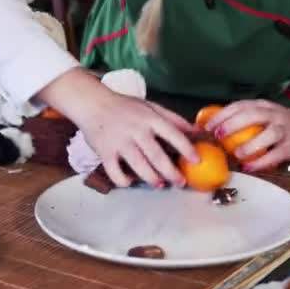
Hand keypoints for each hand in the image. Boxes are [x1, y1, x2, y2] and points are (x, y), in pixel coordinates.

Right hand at [81, 93, 199, 187]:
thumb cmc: (125, 106)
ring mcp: (119, 142)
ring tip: (160, 184)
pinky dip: (124, 181)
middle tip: (181, 182)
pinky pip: (115, 173)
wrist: (92, 103)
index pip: (173, 134)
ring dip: (152, 179)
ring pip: (139, 166)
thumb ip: (172, 118)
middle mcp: (136, 130)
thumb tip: (197, 130)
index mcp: (150, 118)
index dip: (187, 149)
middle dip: (172, 173)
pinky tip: (131, 181)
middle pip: (157, 156)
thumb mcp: (150, 106)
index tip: (197, 160)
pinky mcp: (105, 152)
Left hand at [205, 100, 289, 170]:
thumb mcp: (263, 116)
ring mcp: (285, 130)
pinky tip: (249, 167)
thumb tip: (212, 129)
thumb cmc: (280, 125)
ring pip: (269, 134)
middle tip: (218, 135)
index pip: (240, 105)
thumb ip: (243, 119)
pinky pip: (276, 155)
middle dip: (233, 124)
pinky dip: (261, 162)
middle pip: (253, 115)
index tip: (206, 125)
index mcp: (263, 106)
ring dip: (250, 144)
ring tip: (237, 154)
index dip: (222, 114)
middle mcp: (274, 115)